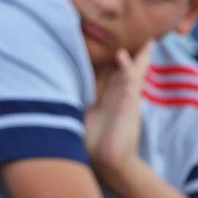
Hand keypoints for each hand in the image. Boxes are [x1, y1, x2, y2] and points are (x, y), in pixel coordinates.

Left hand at [84, 42, 150, 179]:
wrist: (109, 164)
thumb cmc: (94, 143)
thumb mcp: (83, 116)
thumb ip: (78, 103)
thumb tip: (54, 92)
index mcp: (107, 97)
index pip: (110, 72)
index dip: (111, 57)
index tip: (108, 40)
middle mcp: (118, 95)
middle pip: (126, 68)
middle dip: (132, 52)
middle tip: (138, 34)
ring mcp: (125, 99)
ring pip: (132, 72)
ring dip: (137, 56)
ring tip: (144, 40)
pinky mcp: (129, 105)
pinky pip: (129, 83)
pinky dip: (127, 69)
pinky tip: (122, 56)